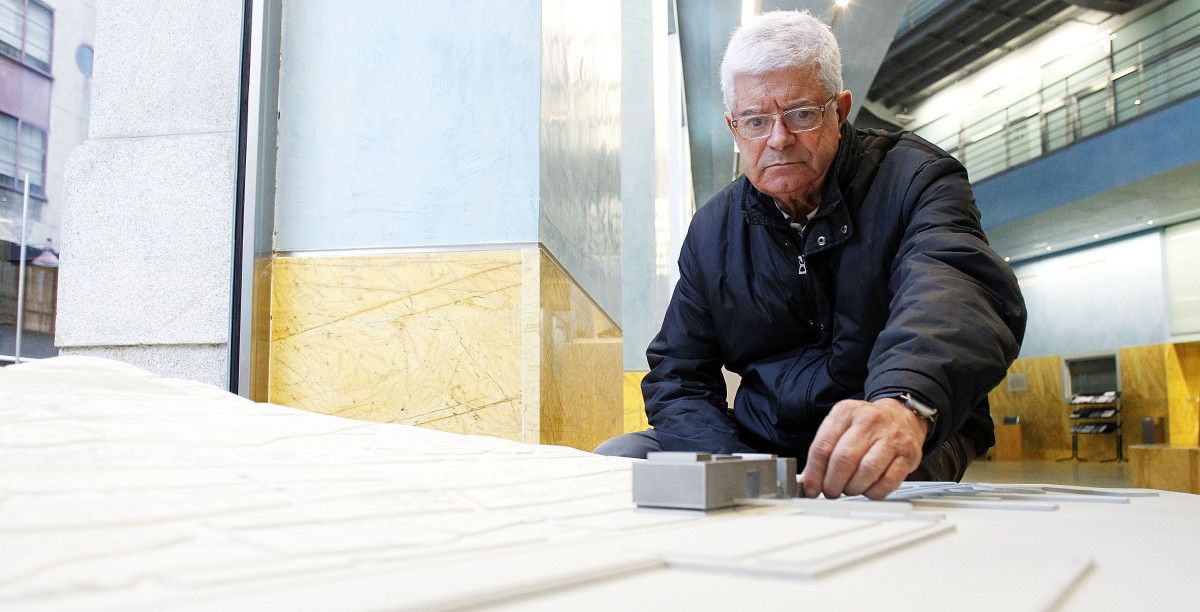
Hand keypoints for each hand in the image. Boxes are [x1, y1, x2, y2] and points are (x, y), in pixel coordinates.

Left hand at [798, 397, 928, 499]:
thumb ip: (824, 449)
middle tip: (831, 492)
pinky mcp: (908, 455)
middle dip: (833, 483)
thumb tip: (809, 480)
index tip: (811, 489)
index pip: (822, 447)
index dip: (814, 473)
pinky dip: (874, 492)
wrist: (902, 415)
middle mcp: (869, 421)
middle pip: (844, 459)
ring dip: (853, 488)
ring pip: (866, 471)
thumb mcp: (841, 425)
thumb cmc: (867, 425)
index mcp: (846, 412)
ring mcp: (891, 437)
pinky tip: (868, 490)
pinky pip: (888, 482)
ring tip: (849, 490)